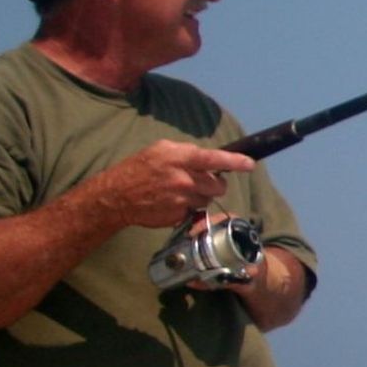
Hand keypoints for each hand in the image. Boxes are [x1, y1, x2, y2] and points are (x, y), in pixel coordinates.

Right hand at [81, 140, 253, 229]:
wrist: (116, 196)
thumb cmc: (138, 169)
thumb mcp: (160, 150)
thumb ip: (186, 152)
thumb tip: (208, 158)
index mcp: (179, 158)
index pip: (214, 159)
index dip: (234, 161)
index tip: (249, 164)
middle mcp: (183, 179)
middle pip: (218, 186)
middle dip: (214, 184)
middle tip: (201, 181)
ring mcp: (182, 199)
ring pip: (207, 200)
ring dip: (200, 196)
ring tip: (180, 191)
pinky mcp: (179, 215)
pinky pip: (194, 211)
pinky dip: (188, 208)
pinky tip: (171, 202)